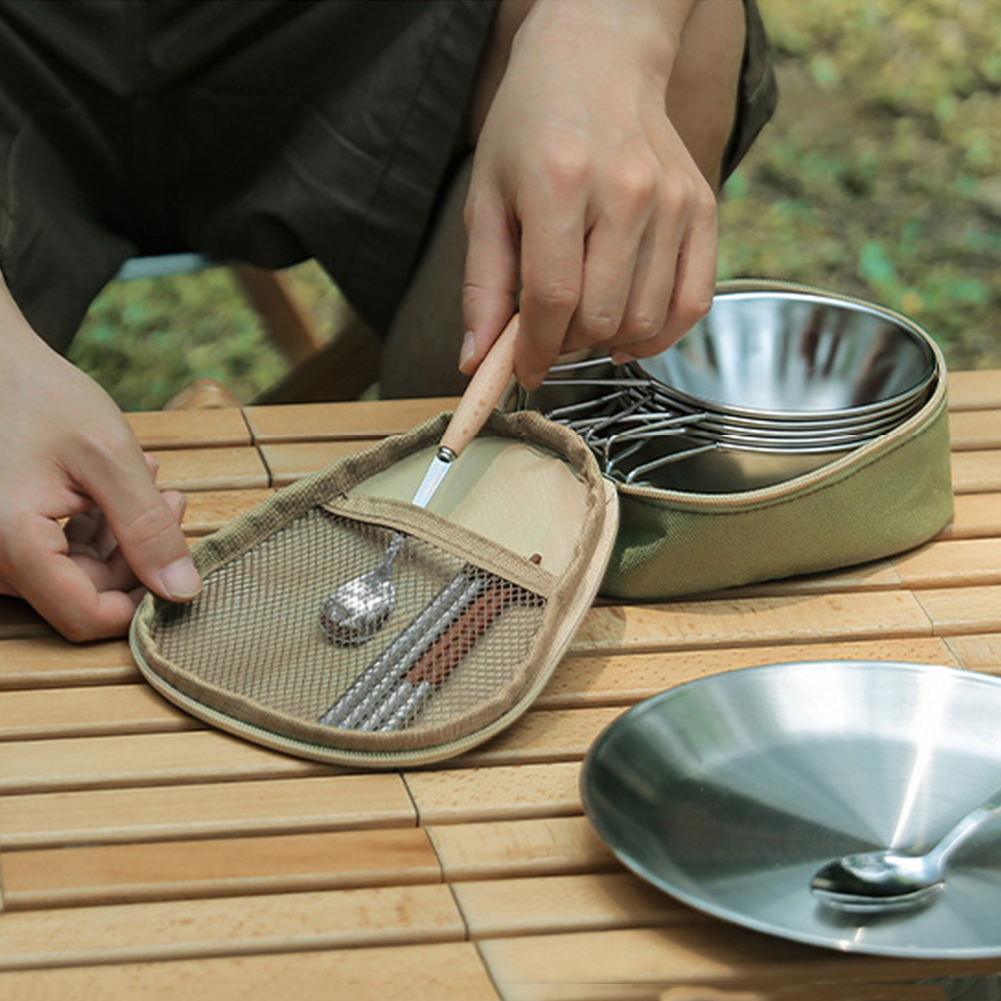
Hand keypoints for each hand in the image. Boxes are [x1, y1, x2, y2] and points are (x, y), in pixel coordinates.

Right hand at [0, 292, 200, 640]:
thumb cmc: (41, 395)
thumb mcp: (110, 458)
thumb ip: (148, 528)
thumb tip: (183, 591)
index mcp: (14, 545)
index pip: (87, 618)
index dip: (141, 602)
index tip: (178, 560)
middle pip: (87, 593)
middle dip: (139, 554)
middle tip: (169, 499)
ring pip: (78, 572)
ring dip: (123, 535)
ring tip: (146, 479)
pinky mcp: (6, 533)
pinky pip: (60, 550)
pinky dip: (97, 523)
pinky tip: (118, 483)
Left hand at [462, 0, 736, 388]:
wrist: (598, 60)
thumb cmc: (530, 127)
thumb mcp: (486, 198)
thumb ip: (482, 285)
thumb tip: (477, 361)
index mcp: (560, 181)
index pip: (551, 298)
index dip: (532, 350)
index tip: (521, 369)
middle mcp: (626, 190)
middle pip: (599, 317)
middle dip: (564, 345)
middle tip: (546, 332)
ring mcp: (672, 200)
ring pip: (644, 319)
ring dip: (606, 341)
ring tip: (582, 320)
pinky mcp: (703, 208)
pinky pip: (693, 303)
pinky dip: (660, 334)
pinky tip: (628, 332)